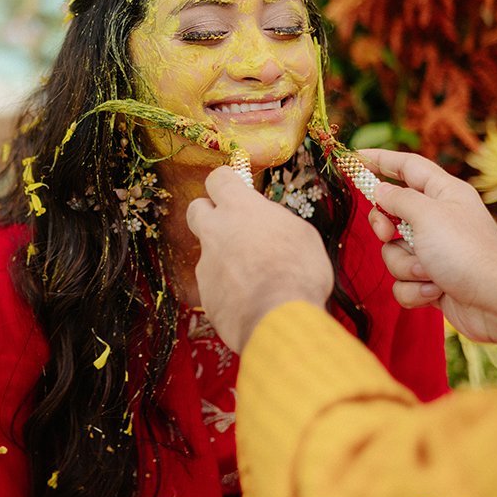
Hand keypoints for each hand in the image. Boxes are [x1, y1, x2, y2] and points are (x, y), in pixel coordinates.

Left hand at [186, 166, 332, 352]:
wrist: (279, 318)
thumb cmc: (298, 272)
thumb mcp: (300, 234)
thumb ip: (275, 220)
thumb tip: (267, 221)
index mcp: (240, 208)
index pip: (219, 178)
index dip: (227, 181)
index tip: (235, 186)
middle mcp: (215, 230)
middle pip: (196, 208)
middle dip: (210, 212)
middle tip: (232, 225)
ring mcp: (206, 262)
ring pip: (206, 250)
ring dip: (223, 255)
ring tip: (252, 273)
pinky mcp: (204, 291)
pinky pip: (213, 282)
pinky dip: (226, 286)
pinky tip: (248, 298)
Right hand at [361, 148, 496, 368]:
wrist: (496, 303)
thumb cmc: (466, 252)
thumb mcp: (427, 215)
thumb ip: (398, 198)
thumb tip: (380, 190)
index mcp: (445, 193)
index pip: (407, 166)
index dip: (380, 159)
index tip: (353, 158)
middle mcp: (440, 219)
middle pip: (393, 213)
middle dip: (385, 227)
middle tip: (388, 233)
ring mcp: (435, 251)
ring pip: (394, 251)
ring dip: (405, 265)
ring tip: (428, 272)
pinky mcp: (432, 280)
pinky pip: (403, 279)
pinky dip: (414, 288)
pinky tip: (434, 292)